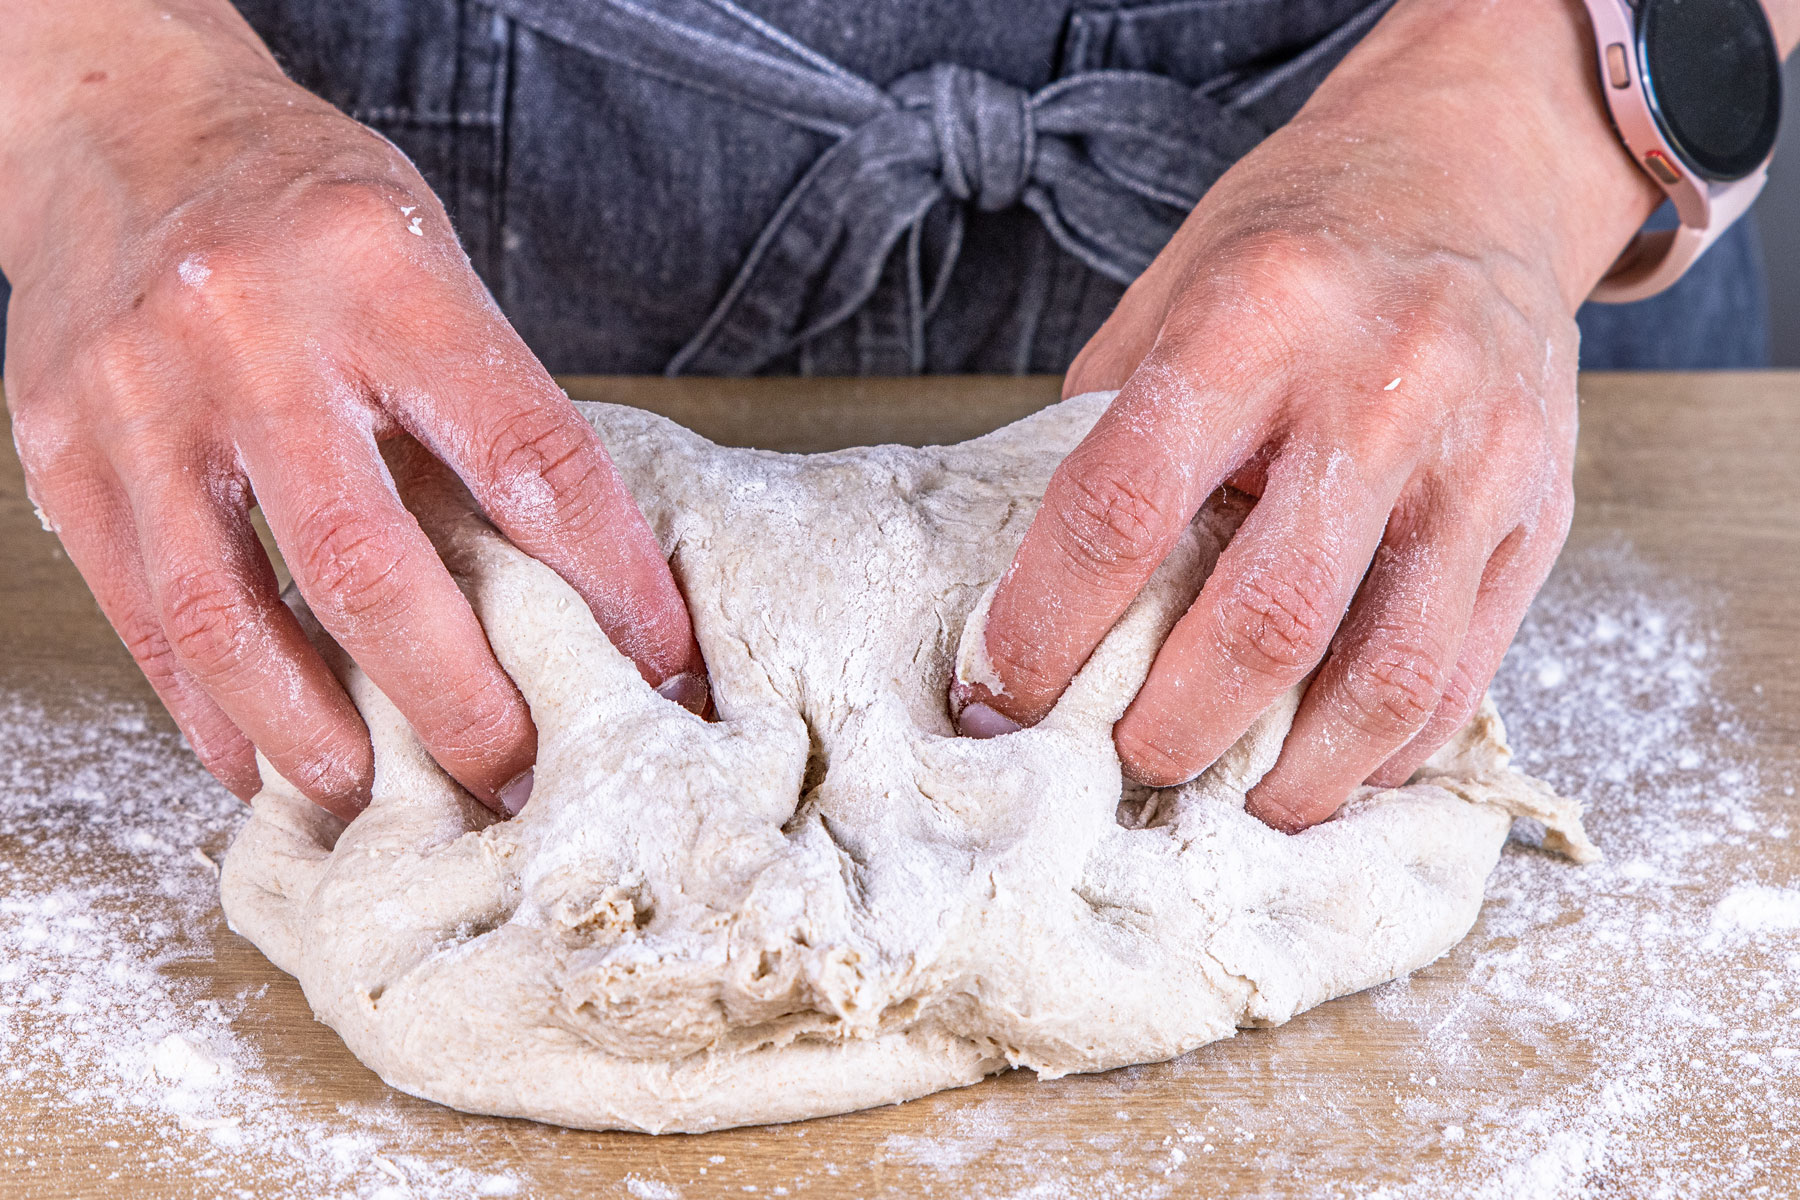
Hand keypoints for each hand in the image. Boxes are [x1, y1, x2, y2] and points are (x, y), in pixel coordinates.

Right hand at [0, 5, 704, 818]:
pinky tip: (266, 760)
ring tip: (386, 797)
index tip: (659, 665)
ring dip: (320, 738)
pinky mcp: (62, 451)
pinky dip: (211, 711)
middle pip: (374, 570)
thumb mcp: (428, 261)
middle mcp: (253, 336)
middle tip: (520, 778)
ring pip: (233, 621)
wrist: (127, 130)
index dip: (608, 580)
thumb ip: (485, 405)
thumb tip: (580, 581)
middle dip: (461, 704)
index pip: (529, 456)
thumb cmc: (309, 209)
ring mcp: (143, 400)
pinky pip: (144, 617)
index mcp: (382, 277)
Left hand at [955, 0, 1675, 829]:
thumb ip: (1109, 430)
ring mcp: (1482, 458)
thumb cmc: (1301, 239)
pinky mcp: (1544, 513)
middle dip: (1171, 729)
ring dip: (1292, 776)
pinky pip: (1464, 676)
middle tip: (1118, 765)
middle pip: (1265, 619)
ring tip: (1228, 804)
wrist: (1478, 173)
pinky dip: (1384, 751)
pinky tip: (1325, 770)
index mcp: (1257, 317)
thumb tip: (1032, 595)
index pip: (1124, 505)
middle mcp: (1383, 386)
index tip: (999, 694)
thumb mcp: (1173, 292)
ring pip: (1385, 675)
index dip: (1045, 627)